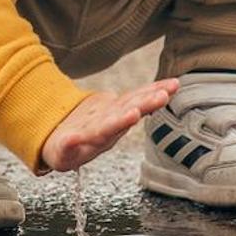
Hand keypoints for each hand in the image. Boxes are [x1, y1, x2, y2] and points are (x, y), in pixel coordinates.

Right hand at [41, 79, 179, 171]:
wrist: (63, 137)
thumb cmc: (65, 148)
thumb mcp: (62, 151)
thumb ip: (67, 145)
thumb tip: (71, 140)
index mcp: (97, 138)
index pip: (110, 129)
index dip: (121, 121)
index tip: (133, 114)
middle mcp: (109, 125)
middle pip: (128, 113)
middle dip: (146, 104)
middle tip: (163, 95)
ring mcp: (114, 114)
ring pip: (135, 102)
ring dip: (153, 94)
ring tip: (172, 86)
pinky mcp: (114, 105)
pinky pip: (135, 94)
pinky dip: (148, 90)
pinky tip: (168, 85)